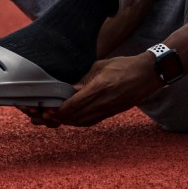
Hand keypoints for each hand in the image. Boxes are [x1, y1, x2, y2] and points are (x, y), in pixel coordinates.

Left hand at [20, 53, 160, 127]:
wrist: (147, 74)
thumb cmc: (123, 66)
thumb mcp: (99, 67)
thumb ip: (82, 79)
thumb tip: (66, 88)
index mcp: (98, 89)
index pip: (72, 106)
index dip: (56, 110)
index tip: (44, 108)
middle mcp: (102, 104)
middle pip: (73, 118)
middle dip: (55, 118)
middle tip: (40, 114)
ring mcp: (107, 111)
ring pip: (80, 122)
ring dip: (64, 121)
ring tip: (49, 117)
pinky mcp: (111, 113)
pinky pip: (89, 121)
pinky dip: (75, 121)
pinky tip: (67, 118)